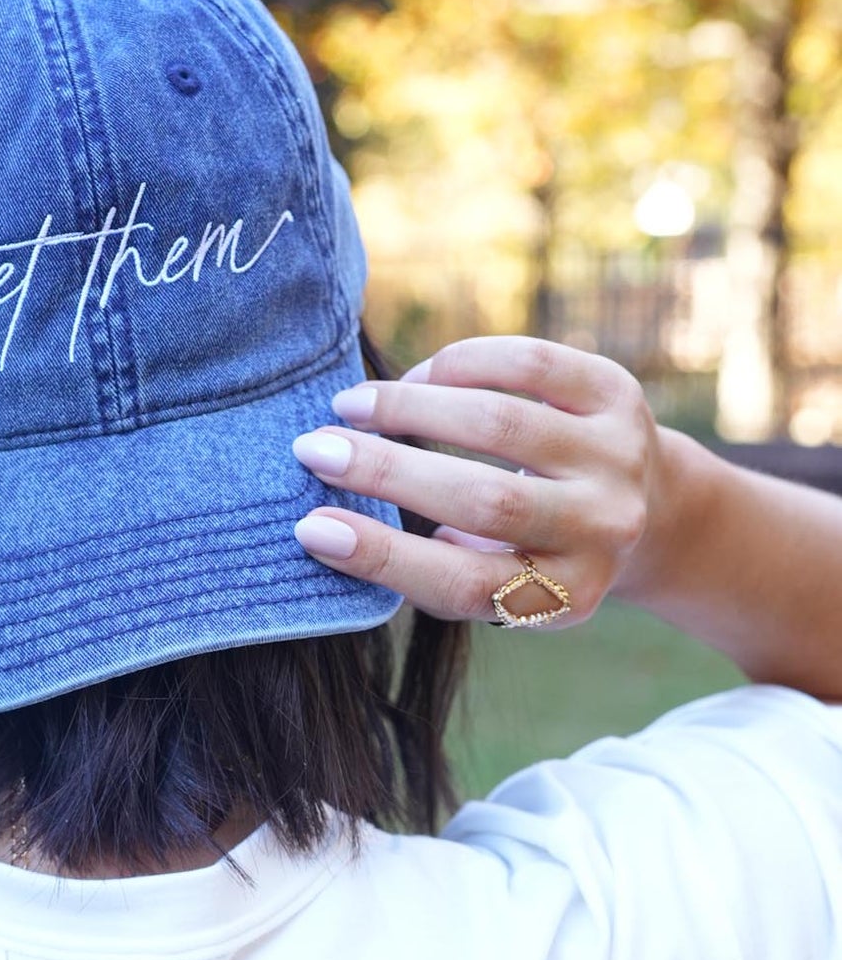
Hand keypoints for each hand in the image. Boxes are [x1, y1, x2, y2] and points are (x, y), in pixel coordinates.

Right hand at [292, 336, 664, 625]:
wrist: (650, 508)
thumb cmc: (532, 551)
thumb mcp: (495, 582)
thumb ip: (429, 568)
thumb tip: (325, 530)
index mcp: (562, 596)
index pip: (462, 582)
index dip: (381, 556)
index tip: (310, 528)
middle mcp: (602, 530)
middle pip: (484, 501)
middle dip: (385, 470)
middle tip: (314, 450)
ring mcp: (619, 460)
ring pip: (501, 423)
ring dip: (411, 408)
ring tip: (352, 405)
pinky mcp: (621, 397)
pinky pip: (531, 366)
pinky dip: (462, 363)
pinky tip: (419, 376)